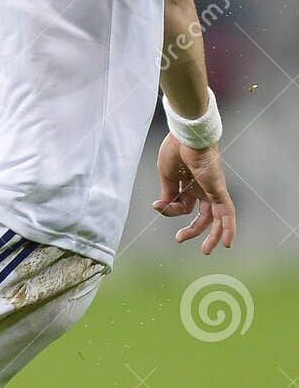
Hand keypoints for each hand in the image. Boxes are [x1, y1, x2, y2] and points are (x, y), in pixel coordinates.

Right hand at [153, 133, 235, 254]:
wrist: (186, 136)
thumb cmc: (176, 150)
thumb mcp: (166, 177)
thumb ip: (167, 195)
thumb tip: (162, 209)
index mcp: (190, 185)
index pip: (183, 206)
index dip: (170, 211)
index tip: (158, 205)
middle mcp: (204, 189)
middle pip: (203, 216)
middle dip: (192, 230)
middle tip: (180, 239)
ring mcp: (213, 190)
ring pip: (217, 218)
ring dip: (213, 236)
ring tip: (207, 251)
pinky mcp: (219, 190)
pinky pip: (227, 213)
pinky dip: (228, 228)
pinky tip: (226, 243)